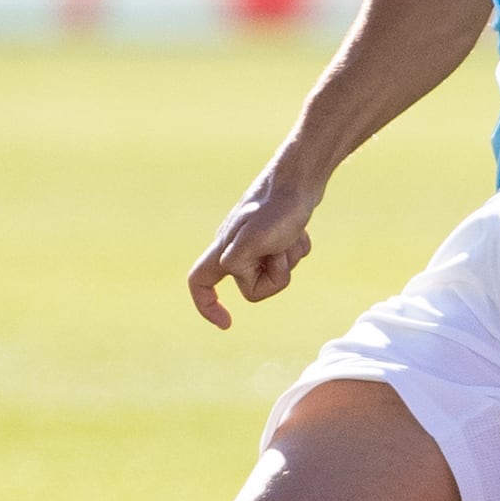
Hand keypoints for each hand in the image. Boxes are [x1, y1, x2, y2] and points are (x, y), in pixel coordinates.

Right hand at [188, 160, 321, 328]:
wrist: (300, 178)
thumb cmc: (277, 208)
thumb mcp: (253, 240)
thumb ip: (239, 264)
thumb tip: (238, 277)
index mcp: (223, 249)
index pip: (199, 283)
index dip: (207, 306)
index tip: (227, 323)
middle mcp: (236, 247)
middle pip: (252, 286)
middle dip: (273, 276)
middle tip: (279, 249)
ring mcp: (257, 241)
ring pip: (274, 273)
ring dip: (289, 259)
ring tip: (290, 235)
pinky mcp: (277, 233)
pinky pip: (289, 257)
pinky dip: (298, 248)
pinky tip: (300, 230)